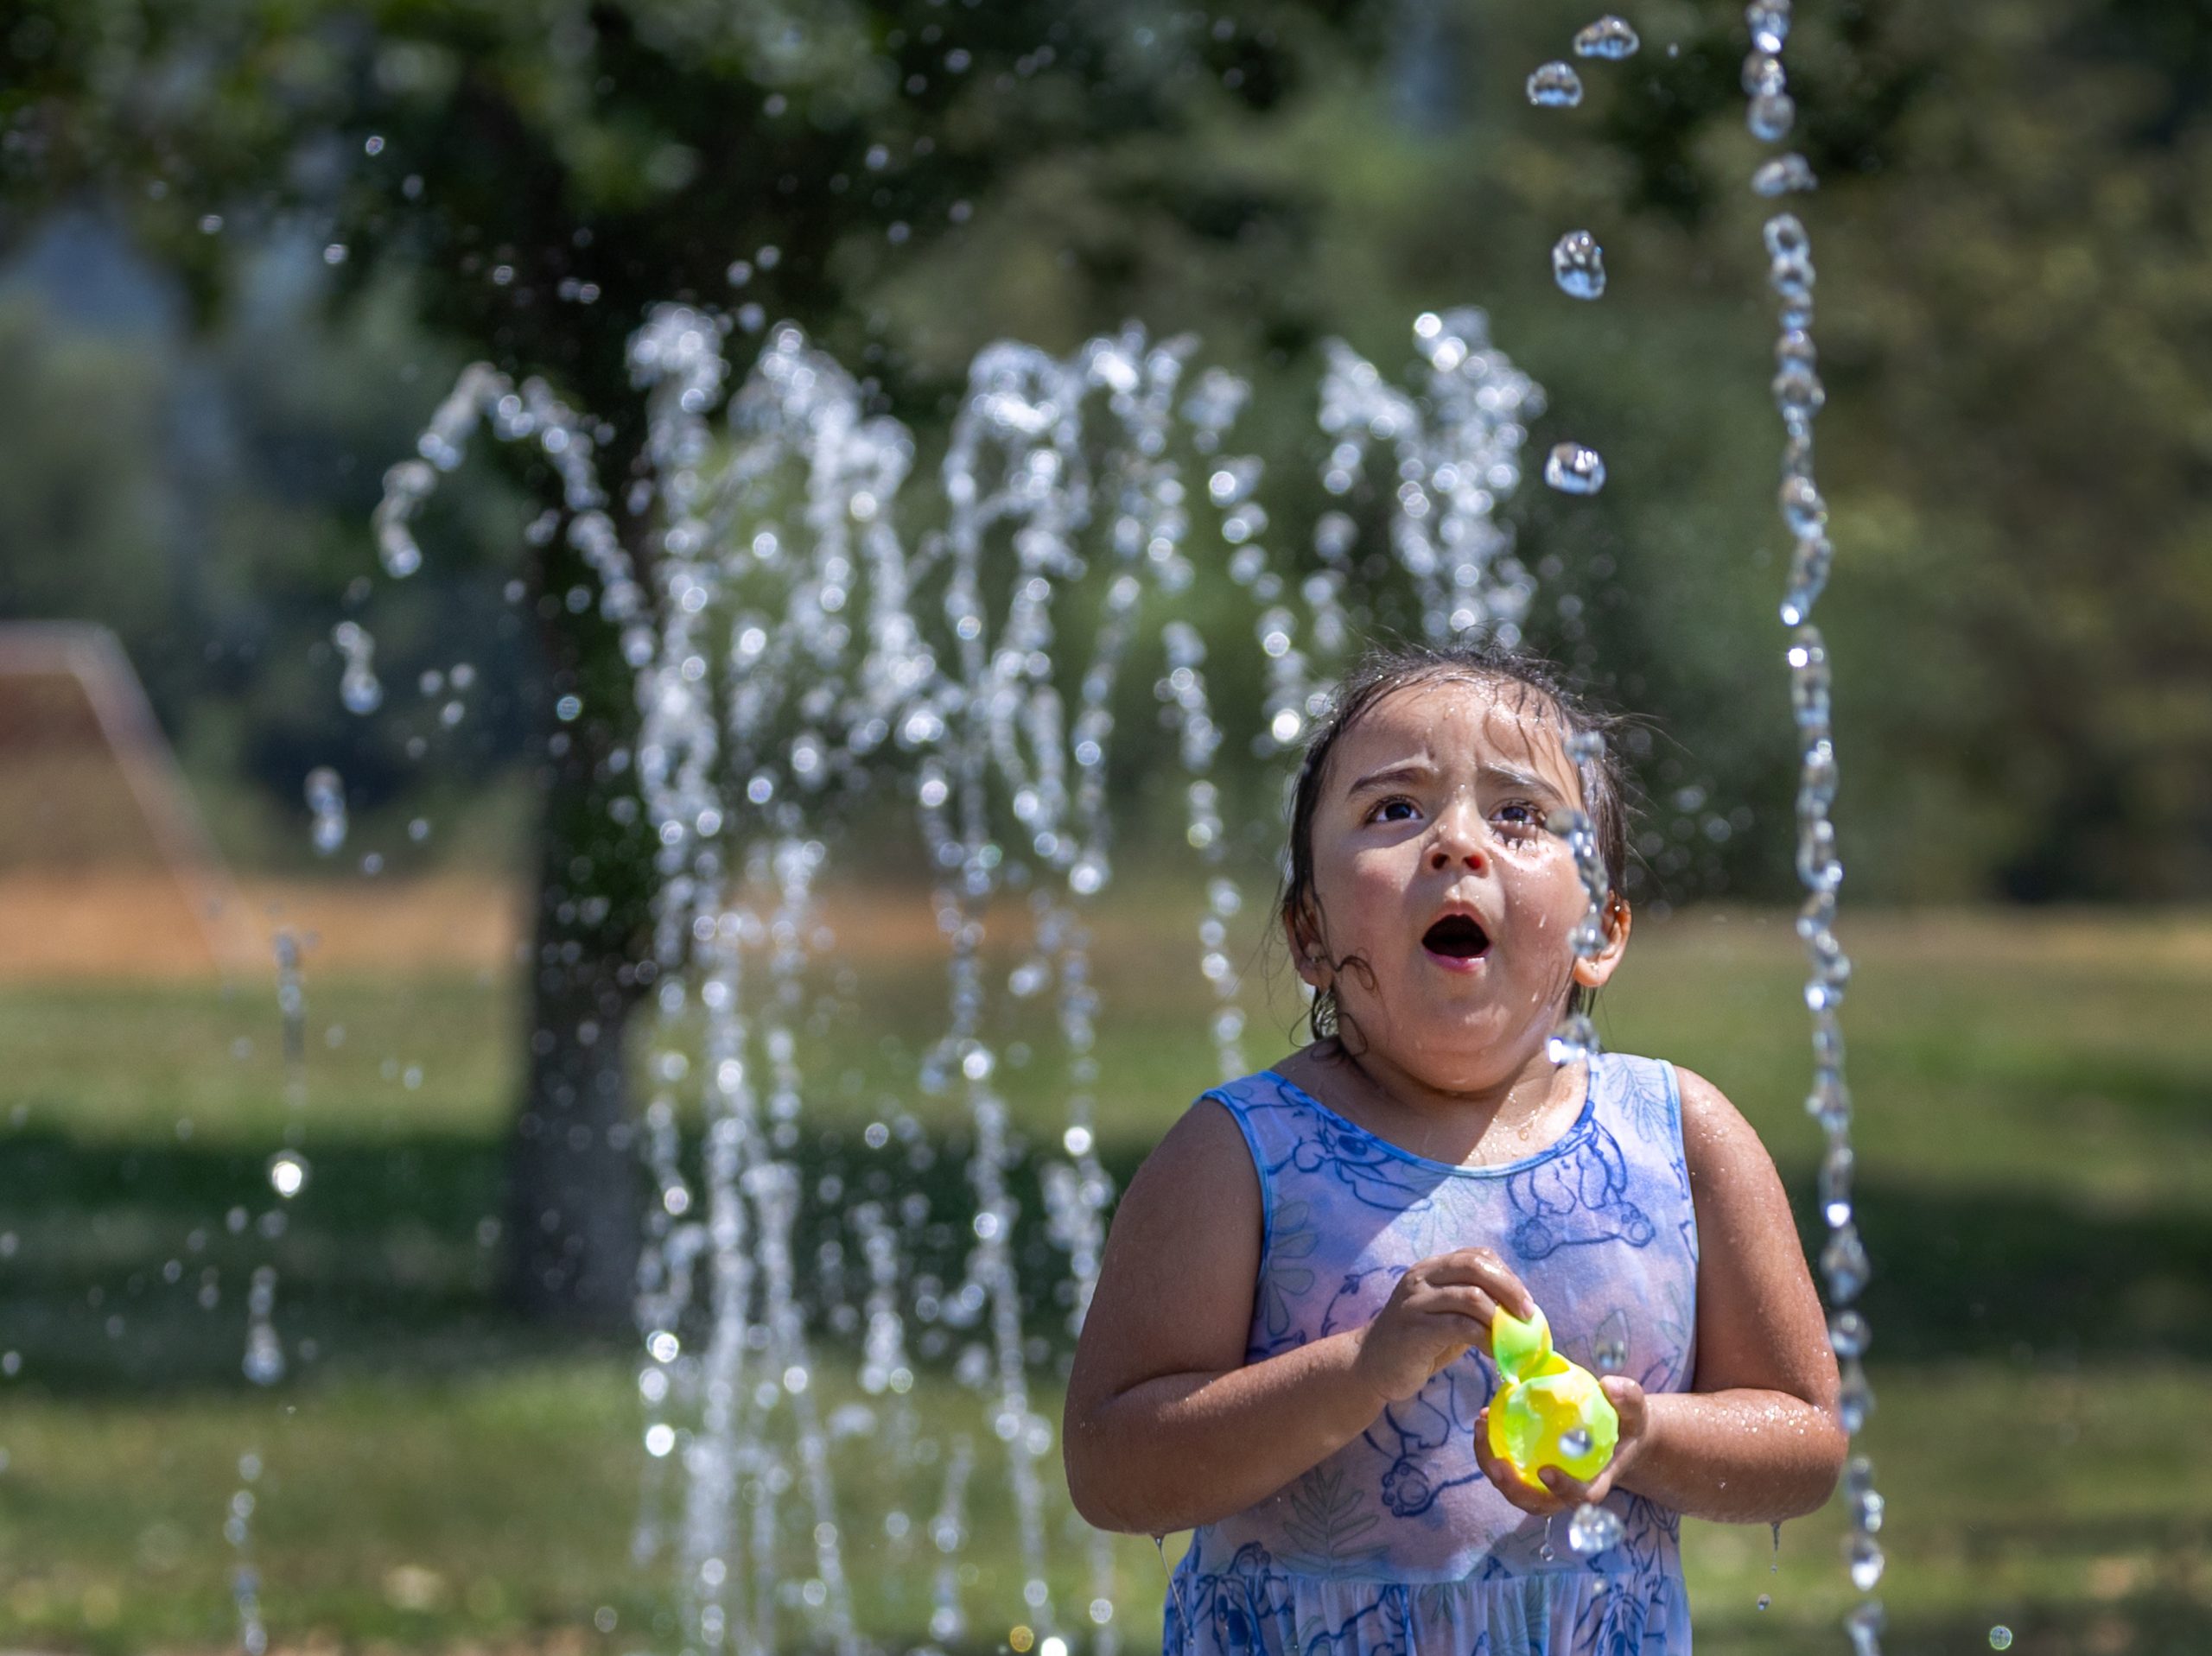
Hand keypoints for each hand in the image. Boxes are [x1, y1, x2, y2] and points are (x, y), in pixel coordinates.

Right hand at [1351, 1248, 1536, 1404]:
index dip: (1507, 1275)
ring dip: (1502, 1319)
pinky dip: (1487, 1339)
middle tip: (1529, 1316)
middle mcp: (1421, 1277)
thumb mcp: (1445, 1315)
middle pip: (1476, 1267)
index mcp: (1431, 1268)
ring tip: (1516, 1340)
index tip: (1525, 1302)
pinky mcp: (1415, 1330)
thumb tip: (1520, 1310)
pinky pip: (1461, 1327)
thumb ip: (1473, 1305)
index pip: (1476, 1255)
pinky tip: (1496, 1354)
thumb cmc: (1416, 1343)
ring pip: (1472, 1296)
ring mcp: (1415, 1302)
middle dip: (1511, 1290)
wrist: (1369, 1366)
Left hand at [1475, 1374, 1651, 1515]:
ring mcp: (1547, 1485)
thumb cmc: (1626, 1425)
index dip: (1563, 1489)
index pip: (1581, 1496)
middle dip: (1513, 1489)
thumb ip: (1627, 1399)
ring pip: (1515, 1489)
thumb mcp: (1634, 1411)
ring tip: (1481, 1428)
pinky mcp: (1530, 1472)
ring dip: (1492, 1467)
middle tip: (1496, 1462)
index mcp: (1597, 1482)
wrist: (1618, 1435)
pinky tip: (1484, 1417)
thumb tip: (1609, 1386)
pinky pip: (1507, 1468)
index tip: (1545, 1471)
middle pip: (1538, 1504)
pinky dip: (1491, 1448)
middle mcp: (1569, 1491)